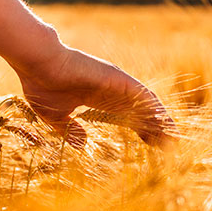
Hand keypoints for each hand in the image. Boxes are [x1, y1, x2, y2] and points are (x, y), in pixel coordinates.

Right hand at [10, 44, 175, 147]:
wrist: (38, 63)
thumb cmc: (41, 85)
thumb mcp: (55, 116)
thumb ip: (69, 130)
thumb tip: (83, 144)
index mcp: (97, 98)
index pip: (126, 116)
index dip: (140, 130)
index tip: (151, 146)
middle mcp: (110, 90)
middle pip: (140, 111)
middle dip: (155, 128)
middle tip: (170, 147)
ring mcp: (115, 82)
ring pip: (145, 103)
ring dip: (160, 120)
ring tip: (173, 137)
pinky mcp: (116, 77)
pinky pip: (142, 94)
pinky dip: (154, 108)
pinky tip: (164, 122)